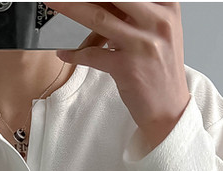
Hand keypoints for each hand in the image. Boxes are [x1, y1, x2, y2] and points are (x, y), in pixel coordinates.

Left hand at [44, 2, 190, 148]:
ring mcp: (142, 45)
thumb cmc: (160, 70)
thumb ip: (133, 13)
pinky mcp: (128, 68)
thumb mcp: (155, 32)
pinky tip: (65, 53)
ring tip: (53, 3)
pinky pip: (93, 55)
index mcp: (166, 7)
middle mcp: (158, 21)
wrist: (169, 109)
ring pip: (99, 19)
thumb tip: (97, 4)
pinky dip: (75, 54)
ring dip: (70, 9)